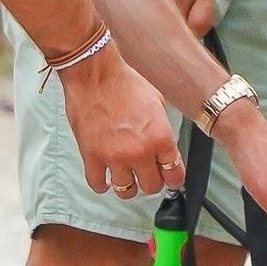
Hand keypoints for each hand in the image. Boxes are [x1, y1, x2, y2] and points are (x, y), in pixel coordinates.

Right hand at [60, 49, 182, 200]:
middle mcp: (140, 151)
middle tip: (145, 173)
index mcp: (161, 137)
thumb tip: (165, 150)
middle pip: (152, 187)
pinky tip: (105, 176)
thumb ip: (162, 131)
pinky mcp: (91, 156)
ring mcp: (114, 157)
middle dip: (150, 181)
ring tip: (125, 175)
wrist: (94, 74)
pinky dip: (102, 184)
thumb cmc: (124, 83)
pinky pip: (98, 184)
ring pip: (126, 191)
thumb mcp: (157, 104)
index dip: (173, 178)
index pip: (175, 174)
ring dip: (127, 185)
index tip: (169, 177)